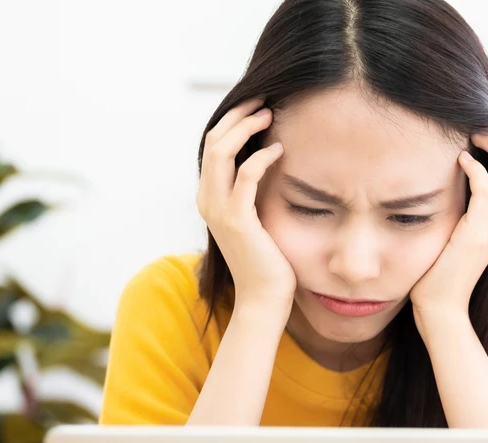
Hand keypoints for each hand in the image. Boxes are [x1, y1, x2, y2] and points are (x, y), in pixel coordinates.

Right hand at [196, 97, 294, 318]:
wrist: (264, 298)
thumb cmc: (268, 259)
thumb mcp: (257, 217)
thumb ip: (254, 192)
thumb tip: (270, 160)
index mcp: (210, 197)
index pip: (212, 144)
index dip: (232, 120)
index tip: (257, 104)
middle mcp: (208, 200)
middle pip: (213, 139)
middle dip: (238, 114)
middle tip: (264, 99)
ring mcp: (219, 209)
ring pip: (221, 151)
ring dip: (246, 127)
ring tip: (271, 114)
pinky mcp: (238, 220)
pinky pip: (245, 176)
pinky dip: (261, 157)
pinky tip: (280, 150)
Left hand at [410, 127, 487, 319]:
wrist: (440, 307)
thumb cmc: (442, 268)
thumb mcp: (459, 229)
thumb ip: (464, 206)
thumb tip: (453, 175)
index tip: (486, 124)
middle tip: (484, 120)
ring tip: (475, 132)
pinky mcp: (475, 235)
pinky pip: (485, 191)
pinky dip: (475, 169)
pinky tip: (459, 158)